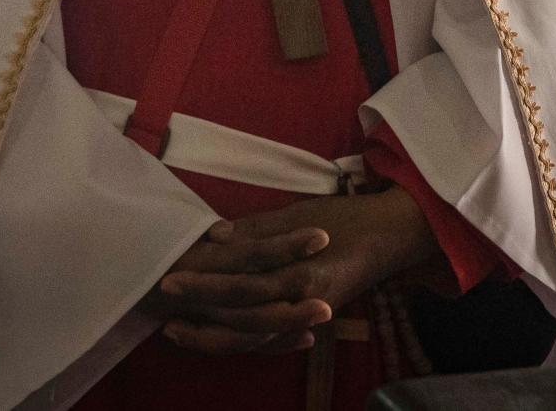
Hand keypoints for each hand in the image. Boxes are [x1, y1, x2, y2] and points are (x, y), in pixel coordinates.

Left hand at [154, 190, 436, 354]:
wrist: (391, 234)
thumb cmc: (347, 216)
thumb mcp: (299, 213)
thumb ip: (257, 230)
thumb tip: (214, 236)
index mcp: (298, 271)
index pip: (240, 285)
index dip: (203, 284)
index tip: (169, 278)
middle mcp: (302, 301)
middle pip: (240, 317)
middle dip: (199, 314)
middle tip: (164, 308)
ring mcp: (308, 315)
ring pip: (252, 338)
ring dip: (214, 337)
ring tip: (179, 330)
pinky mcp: (312, 319)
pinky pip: (272, 341)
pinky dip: (244, 343)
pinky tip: (220, 339)